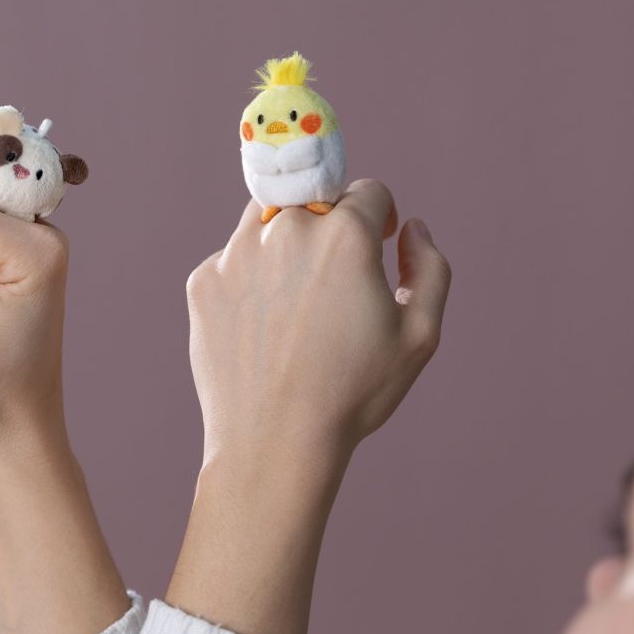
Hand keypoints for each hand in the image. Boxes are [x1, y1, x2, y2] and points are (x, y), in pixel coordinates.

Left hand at [186, 179, 450, 471]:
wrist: (273, 442)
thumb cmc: (353, 391)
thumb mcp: (420, 334)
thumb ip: (430, 266)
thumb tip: (413, 228)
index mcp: (343, 234)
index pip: (368, 191)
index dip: (379, 218)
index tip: (377, 245)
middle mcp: (284, 229)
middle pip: (313, 200)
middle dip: (328, 228)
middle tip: (332, 282)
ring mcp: (235, 253)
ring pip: (266, 222)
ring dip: (284, 245)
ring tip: (296, 306)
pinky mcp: (202, 281)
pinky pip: (232, 261)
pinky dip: (249, 282)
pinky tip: (263, 330)